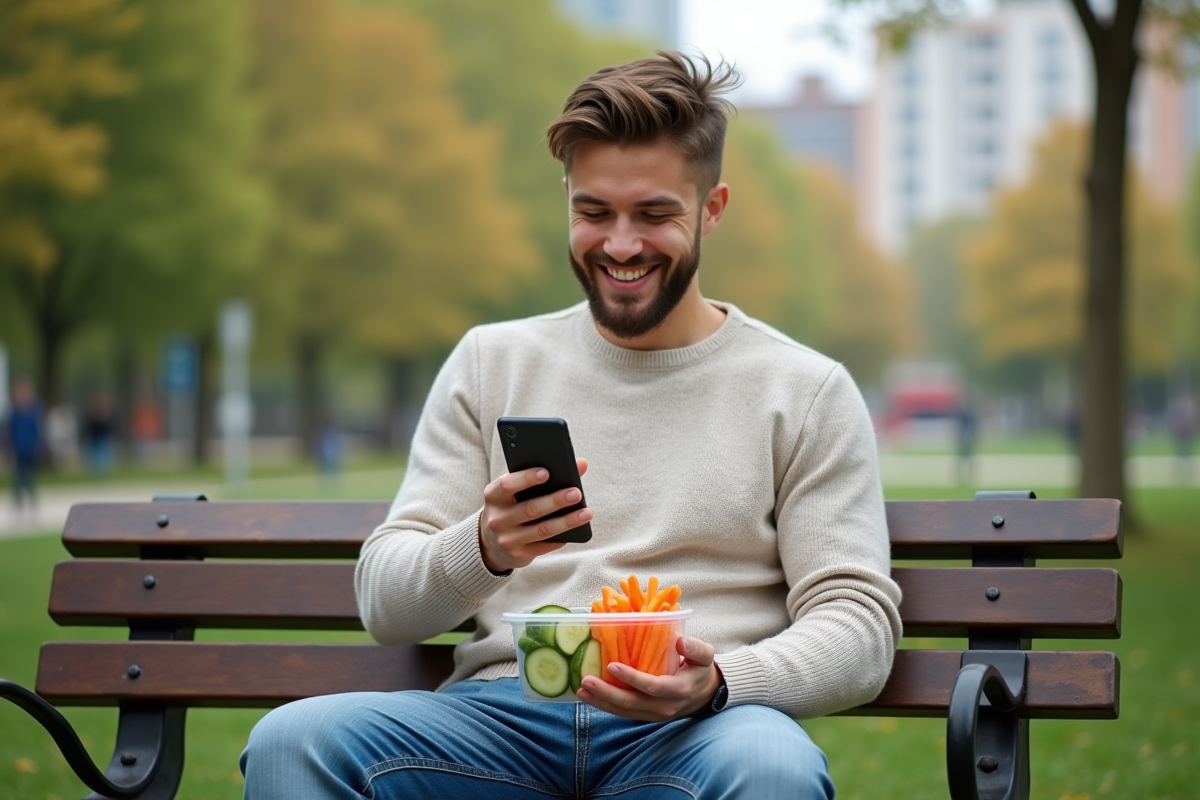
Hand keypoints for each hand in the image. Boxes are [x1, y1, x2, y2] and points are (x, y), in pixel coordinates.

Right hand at [479, 458, 591, 571]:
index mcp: (493, 496)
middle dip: (555, 501)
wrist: (492, 543)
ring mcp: (507, 539)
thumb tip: (581, 464)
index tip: (546, 472)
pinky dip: (562, 537)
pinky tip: (577, 529)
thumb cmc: (512, 506)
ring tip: (586, 513)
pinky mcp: (519, 555)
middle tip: (576, 493)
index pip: (507, 485)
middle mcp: (497, 518)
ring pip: (542, 530)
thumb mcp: (517, 490)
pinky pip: (545, 546)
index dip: (526, 478)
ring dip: (566, 521)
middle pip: (530, 509)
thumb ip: (543, 474)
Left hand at [576, 635, 721, 721]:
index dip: (631, 678)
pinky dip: (606, 705)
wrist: (706, 695)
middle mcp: (664, 707)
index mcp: (678, 690)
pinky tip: (591, 696)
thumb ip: (696, 648)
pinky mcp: (647, 716)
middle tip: (585, 681)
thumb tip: (680, 642)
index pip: (651, 686)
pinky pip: (624, 713)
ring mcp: (654, 715)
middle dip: (606, 694)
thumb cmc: (701, 670)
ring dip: (601, 702)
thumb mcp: (705, 656)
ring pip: (624, 712)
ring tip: (581, 691)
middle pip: (631, 703)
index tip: (611, 666)